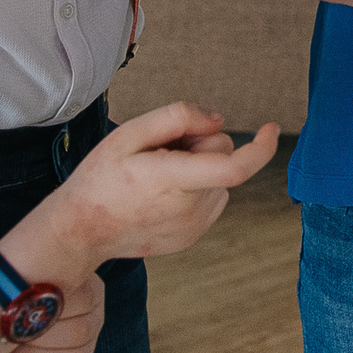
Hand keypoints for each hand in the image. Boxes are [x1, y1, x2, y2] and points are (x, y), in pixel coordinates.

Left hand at [0, 269, 104, 352]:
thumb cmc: (9, 301)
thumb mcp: (21, 283)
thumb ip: (27, 282)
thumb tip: (18, 288)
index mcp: (90, 290)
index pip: (85, 299)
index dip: (49, 306)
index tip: (18, 307)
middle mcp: (94, 321)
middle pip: (79, 332)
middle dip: (37, 336)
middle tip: (7, 333)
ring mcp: (85, 351)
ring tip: (6, 351)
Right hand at [24, 102, 279, 269]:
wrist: (79, 231)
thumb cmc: (100, 179)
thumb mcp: (128, 134)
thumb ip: (177, 117)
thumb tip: (218, 120)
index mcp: (171, 180)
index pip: (233, 167)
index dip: (261, 147)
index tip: (272, 129)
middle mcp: (188, 207)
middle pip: (221, 156)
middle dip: (200, 144)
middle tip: (161, 151)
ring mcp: (193, 226)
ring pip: (218, 178)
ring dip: (197, 169)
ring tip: (157, 176)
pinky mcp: (192, 235)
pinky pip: (210, 197)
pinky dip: (195, 188)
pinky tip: (161, 194)